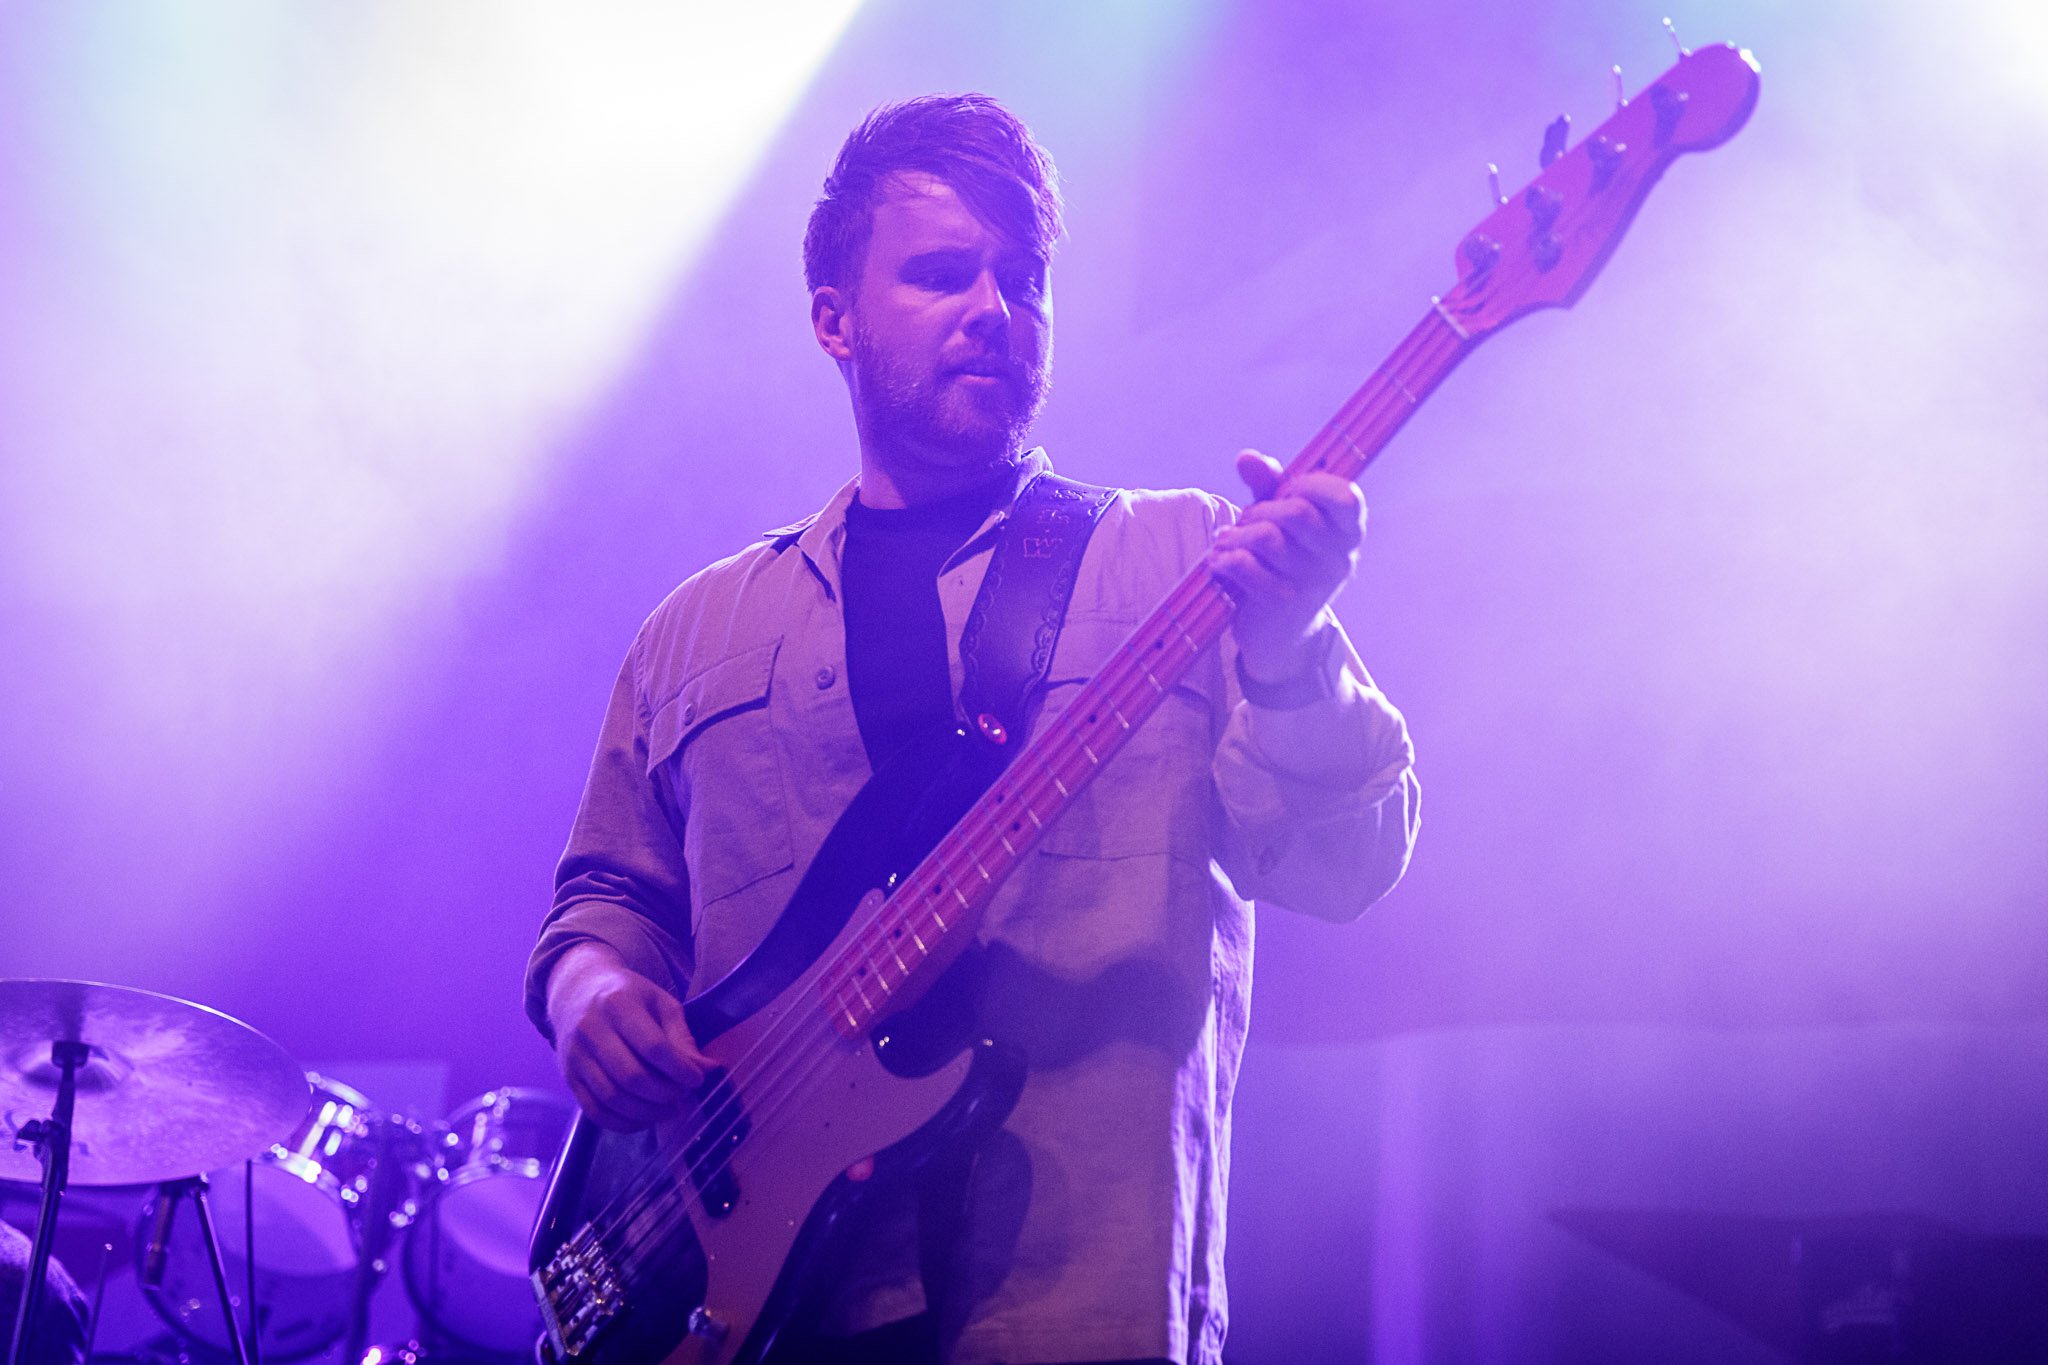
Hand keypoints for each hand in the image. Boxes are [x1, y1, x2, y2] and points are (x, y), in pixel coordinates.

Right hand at [548, 943, 713, 1130]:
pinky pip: (594, 1111)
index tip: (697, 1079)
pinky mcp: (568, 1076)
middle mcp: (591, 1029)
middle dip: (664, 1094)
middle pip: (631, 1076)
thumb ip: (681, 1036)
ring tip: (670, 1110)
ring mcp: (575, 1055)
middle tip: (684, 1098)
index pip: (653, 1046)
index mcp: (618, 1004)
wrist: (576, 991)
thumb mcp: (659, 1002)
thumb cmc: (627, 996)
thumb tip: (707, 1069)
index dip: (679, 1069)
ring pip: (612, 1098)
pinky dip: (622, 1123)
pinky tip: (644, 1119)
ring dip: (647, 1113)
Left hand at [1207, 449, 1365, 679]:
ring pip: (1266, 536)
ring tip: (1227, 543)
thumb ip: (1269, 484)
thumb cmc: (1281, 563)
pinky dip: (1224, 559)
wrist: (1279, 634)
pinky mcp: (1285, 603)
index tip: (1288, 491)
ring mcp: (1315, 583)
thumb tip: (1246, 457)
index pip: (1347, 497)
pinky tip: (1220, 563)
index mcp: (1347, 531)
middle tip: (1245, 523)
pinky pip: (1246, 565)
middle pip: (1295, 512)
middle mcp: (1339, 557)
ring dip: (1236, 535)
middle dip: (1258, 511)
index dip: (1311, 485)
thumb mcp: (1278, 518)